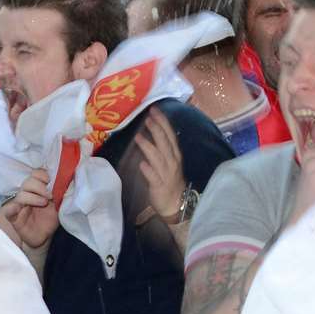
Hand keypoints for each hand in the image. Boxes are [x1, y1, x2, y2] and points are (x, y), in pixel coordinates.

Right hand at [1, 169, 60, 249]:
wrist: (44, 237)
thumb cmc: (49, 219)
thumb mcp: (58, 204)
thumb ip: (60, 193)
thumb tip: (68, 182)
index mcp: (37, 189)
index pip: (35, 175)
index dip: (41, 175)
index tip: (49, 180)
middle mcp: (27, 195)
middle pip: (27, 183)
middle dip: (39, 186)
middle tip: (50, 196)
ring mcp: (19, 206)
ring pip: (21, 195)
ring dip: (33, 197)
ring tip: (44, 203)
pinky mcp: (14, 218)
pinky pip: (8, 212)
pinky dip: (11, 209)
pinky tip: (16, 209)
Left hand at [136, 108, 186, 222]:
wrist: (176, 203)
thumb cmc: (170, 180)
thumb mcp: (170, 161)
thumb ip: (162, 148)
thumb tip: (151, 131)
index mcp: (175, 154)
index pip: (170, 134)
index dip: (162, 122)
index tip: (154, 110)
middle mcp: (172, 162)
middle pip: (164, 143)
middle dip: (156, 129)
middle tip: (148, 118)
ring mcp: (166, 174)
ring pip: (158, 158)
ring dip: (148, 147)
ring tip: (138, 137)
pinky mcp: (159, 186)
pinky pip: (153, 177)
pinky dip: (148, 170)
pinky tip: (142, 164)